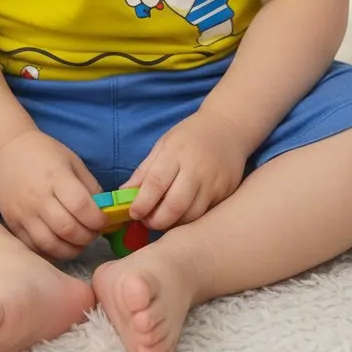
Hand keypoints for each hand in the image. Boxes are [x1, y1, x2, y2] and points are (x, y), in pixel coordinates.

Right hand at [0, 130, 105, 259]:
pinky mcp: (12, 224)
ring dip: (71, 249)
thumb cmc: (44, 153)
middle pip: (67, 229)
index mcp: (56, 177)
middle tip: (92, 232)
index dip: (97, 219)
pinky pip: (34, 248)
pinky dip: (51, 252)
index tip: (103, 220)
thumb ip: (90, 186)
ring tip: (78, 241)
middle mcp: (38, 197)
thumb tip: (105, 211)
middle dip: (87, 237)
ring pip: (50, 245)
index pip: (81, 206)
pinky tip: (60, 244)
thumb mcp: (72, 161)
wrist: (7, 151)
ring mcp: (23, 213)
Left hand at [126, 108, 249, 230]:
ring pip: (191, 216)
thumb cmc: (191, 136)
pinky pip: (206, 214)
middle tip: (147, 222)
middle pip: (175, 205)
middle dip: (156, 221)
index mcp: (176, 152)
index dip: (142, 203)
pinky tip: (182, 215)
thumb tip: (123, 194)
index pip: (156, 183)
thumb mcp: (164, 145)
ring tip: (163, 219)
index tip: (133, 213)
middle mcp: (197, 168)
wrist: (229, 128)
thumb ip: (145, 171)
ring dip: (173, 224)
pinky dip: (191, 220)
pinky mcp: (227, 193)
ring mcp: (214, 182)